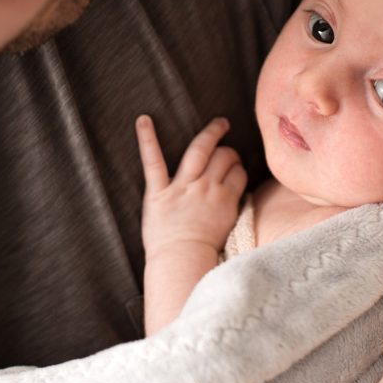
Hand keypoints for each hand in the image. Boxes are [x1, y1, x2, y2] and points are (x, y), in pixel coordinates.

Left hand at [137, 116, 247, 259]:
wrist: (180, 262)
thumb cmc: (203, 254)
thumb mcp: (229, 229)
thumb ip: (232, 207)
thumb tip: (235, 192)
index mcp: (225, 199)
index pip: (239, 172)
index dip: (238, 169)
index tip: (235, 170)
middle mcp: (206, 188)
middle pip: (224, 158)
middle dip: (228, 152)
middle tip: (228, 152)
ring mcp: (182, 187)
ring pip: (200, 151)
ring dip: (211, 134)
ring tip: (218, 125)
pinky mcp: (158, 191)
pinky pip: (153, 161)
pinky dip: (147, 139)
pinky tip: (143, 120)